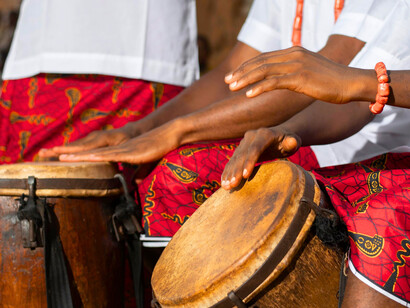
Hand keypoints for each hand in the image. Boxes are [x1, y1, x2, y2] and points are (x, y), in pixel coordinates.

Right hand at [38, 125, 135, 157]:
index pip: (87, 148)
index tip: (60, 156)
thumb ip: (131, 166)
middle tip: (43, 153)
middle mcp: (96, 137)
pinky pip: (75, 145)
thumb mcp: (132, 153)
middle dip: (58, 150)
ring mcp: (91, 137)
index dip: (74, 153)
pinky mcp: (89, 140)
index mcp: (105, 140)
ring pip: (73, 145)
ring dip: (58, 149)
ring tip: (42, 153)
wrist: (132, 131)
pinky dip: (64, 149)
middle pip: (75, 145)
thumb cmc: (133, 143)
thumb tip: (133, 181)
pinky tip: (54, 153)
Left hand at [57, 123, 180, 164]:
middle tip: (45, 155)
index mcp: (116, 151)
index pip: (91, 154)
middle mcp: (114, 147)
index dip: (75, 156)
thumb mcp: (145, 164)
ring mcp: (120, 148)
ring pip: (94, 152)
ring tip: (56, 156)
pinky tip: (83, 158)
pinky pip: (109, 155)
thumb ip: (139, 173)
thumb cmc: (159, 148)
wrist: (170, 135)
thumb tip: (135, 183)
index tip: (58, 159)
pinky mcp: (129, 151)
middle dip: (65, 153)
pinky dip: (95, 157)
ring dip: (76, 154)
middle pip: (86, 150)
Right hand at [221, 127, 299, 189]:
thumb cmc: (289, 140)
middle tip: (232, 185)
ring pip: (235, 158)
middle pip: (242, 155)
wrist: (280, 134)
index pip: (255, 148)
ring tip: (226, 186)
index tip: (244, 175)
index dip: (249, 162)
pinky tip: (224, 182)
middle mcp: (251, 136)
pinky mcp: (241, 149)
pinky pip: (232, 161)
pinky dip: (228, 171)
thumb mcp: (293, 140)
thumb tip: (293, 142)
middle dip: (236, 170)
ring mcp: (244, 142)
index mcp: (264, 134)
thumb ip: (292, 142)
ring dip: (229, 173)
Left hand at [225, 46, 367, 103]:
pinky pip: (274, 82)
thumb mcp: (309, 72)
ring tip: (232, 88)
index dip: (247, 66)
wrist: (351, 83)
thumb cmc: (331, 82)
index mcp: (294, 52)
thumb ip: (293, 72)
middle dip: (241, 72)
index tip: (234, 75)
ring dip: (245, 79)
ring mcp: (297, 65)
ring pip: (264, 71)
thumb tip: (279, 79)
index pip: (264, 58)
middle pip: (260, 62)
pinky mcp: (301, 78)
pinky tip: (248, 95)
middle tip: (227, 81)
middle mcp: (293, 55)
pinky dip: (259, 88)